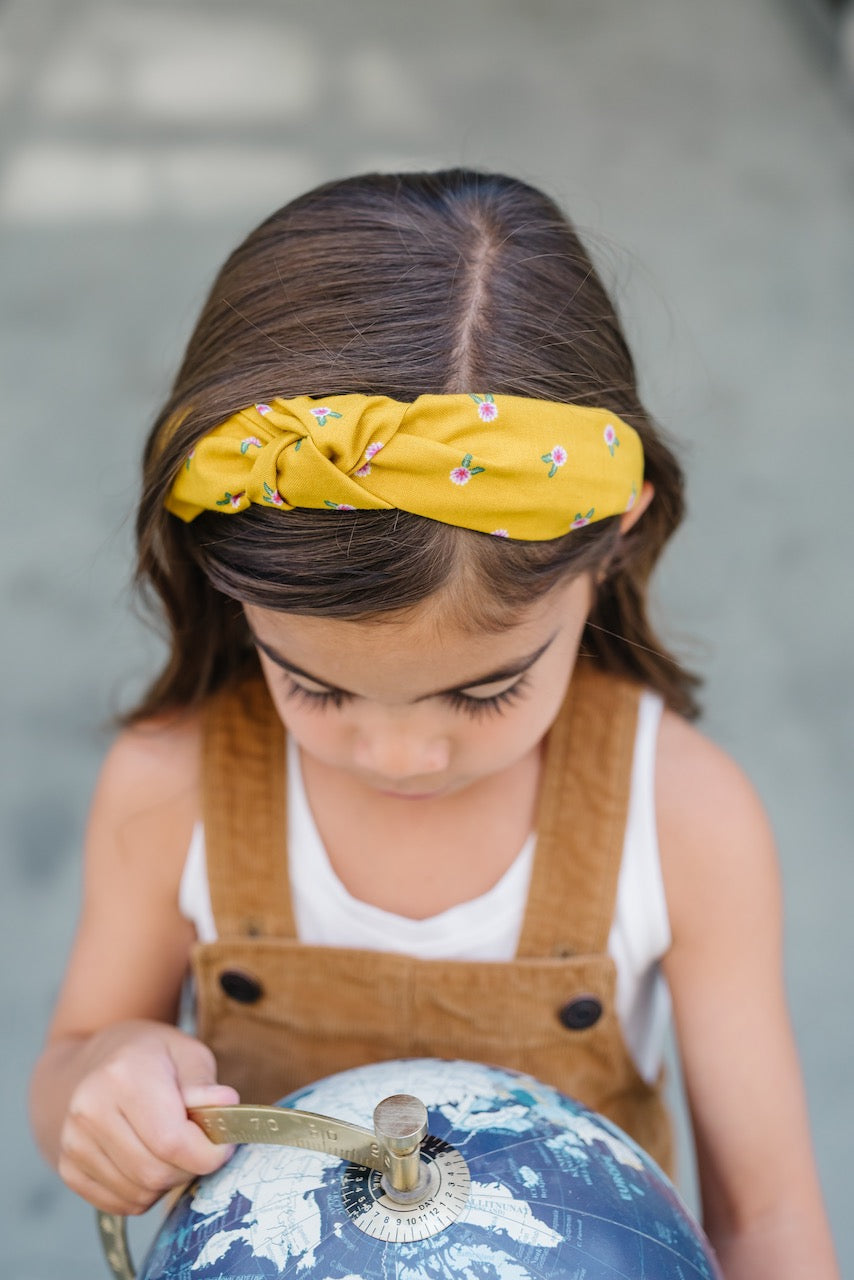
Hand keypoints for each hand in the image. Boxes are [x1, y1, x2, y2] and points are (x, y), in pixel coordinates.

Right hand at [56, 1021, 238, 1213]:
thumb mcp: (186, 1052)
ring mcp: (74, 1142)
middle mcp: (90, 1110)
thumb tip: (226, 1105)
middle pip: (155, 1173)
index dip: (207, 1153)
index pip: (171, 1140)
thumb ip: (205, 1085)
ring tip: (171, 1148)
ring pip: (139, 1194)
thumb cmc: (150, 1056)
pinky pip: (121, 1204)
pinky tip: (148, 1159)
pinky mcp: (68, 1167)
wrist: (95, 1060)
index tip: (223, 1145)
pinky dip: (145, 1193)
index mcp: (123, 1075)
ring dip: (167, 1181)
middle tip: (199, 1147)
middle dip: (189, 1168)